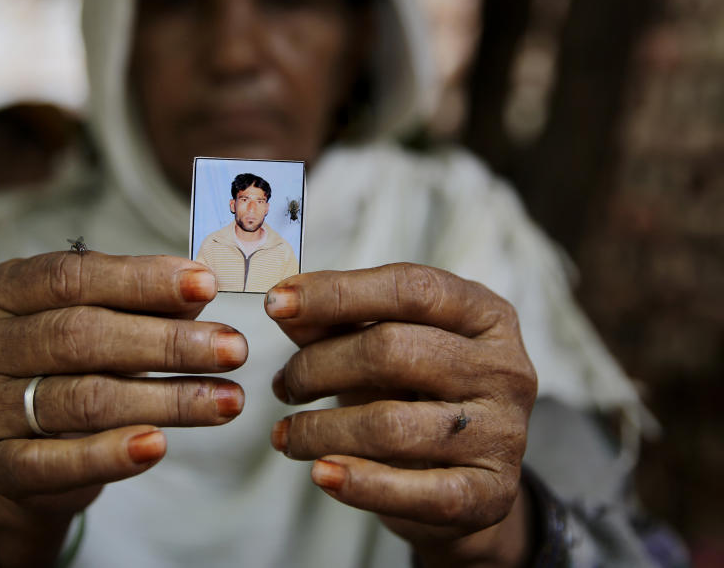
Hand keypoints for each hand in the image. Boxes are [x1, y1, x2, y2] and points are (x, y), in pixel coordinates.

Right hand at [0, 251, 246, 566]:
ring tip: (227, 400)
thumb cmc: (70, 365)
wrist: (23, 450)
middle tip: (234, 348)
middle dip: (167, 342)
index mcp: (1, 291)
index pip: (71, 276)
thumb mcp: (96, 320)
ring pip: (82, 400)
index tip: (207, 285)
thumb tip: (200, 288)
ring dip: (165, 400)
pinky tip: (159, 445)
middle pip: (80, 336)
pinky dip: (110, 455)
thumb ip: (141, 303)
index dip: (142, 280)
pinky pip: (55, 462)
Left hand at [265, 263, 537, 567]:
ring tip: (286, 435)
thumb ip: (337, 321)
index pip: (410, 287)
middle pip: (393, 350)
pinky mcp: (491, 494)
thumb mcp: (383, 346)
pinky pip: (416, 491)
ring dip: (319, 430)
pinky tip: (321, 473)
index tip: (275, 303)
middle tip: (281, 385)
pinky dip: (358, 483)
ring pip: (391, 424)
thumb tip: (285, 307)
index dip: (336, 292)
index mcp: (485, 314)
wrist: (465, 477)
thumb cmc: (416, 393)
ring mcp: (504, 434)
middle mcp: (506, 368)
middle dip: (318, 366)